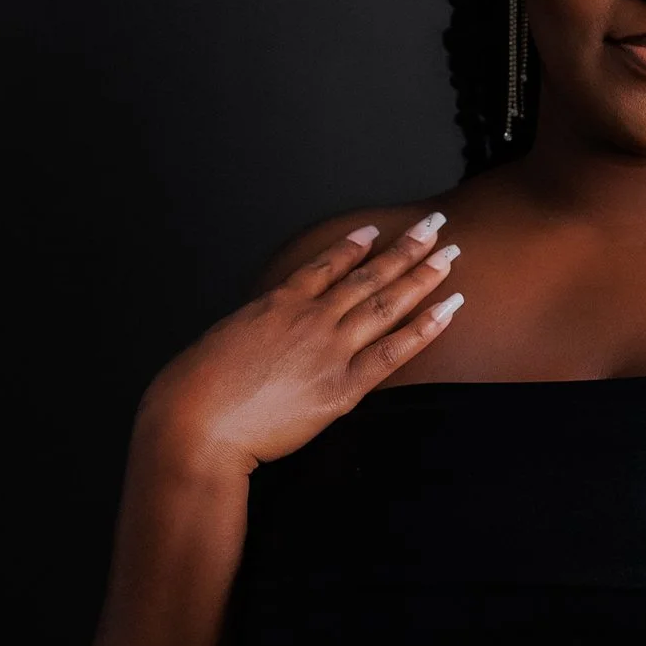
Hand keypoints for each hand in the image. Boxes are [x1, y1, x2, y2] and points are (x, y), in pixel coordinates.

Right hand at [142, 216, 462, 477]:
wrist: (197, 421)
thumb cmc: (194, 389)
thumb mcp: (222, 340)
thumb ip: (254, 331)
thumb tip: (263, 332)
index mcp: (276, 304)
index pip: (324, 267)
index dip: (352, 247)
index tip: (374, 231)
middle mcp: (309, 318)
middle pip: (367, 275)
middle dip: (405, 248)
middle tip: (434, 224)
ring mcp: (329, 349)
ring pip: (386, 303)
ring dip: (423, 275)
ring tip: (451, 253)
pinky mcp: (341, 387)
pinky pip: (393, 352)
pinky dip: (424, 328)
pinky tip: (449, 308)